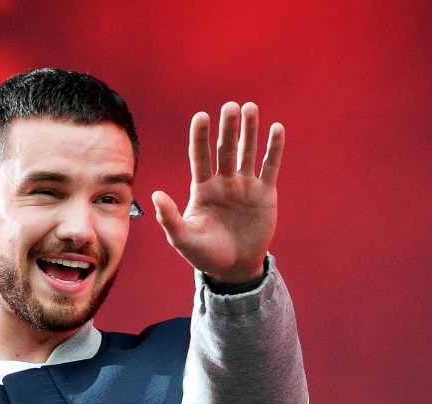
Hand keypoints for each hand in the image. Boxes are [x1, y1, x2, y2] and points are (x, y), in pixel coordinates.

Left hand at [152, 102, 283, 283]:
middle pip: (225, 149)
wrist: (233, 268)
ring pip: (247, 152)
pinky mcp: (265, 193)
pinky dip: (274, 148)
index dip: (200, 137)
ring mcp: (245, 186)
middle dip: (228, 128)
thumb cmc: (204, 254)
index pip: (200, 156)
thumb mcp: (183, 238)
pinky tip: (276, 128)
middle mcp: (223, 182)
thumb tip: (155, 195)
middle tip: (230, 106)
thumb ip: (169, 217)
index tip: (201, 117)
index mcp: (202, 188)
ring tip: (250, 108)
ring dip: (249, 131)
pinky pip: (270, 167)